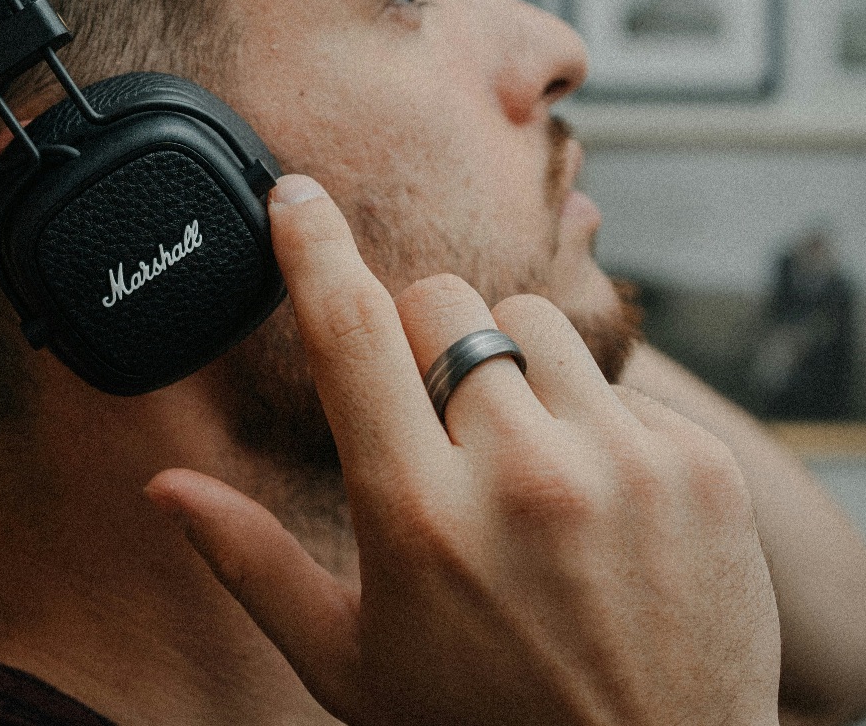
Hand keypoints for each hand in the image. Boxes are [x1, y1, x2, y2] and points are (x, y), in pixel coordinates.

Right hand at [146, 175, 782, 725]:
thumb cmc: (485, 724)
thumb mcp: (348, 665)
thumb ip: (252, 563)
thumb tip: (165, 488)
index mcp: (417, 518)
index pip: (349, 334)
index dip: (312, 248)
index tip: (295, 193)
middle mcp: (522, 477)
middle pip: (443, 305)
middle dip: (421, 340)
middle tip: (435, 423)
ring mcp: (622, 464)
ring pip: (534, 323)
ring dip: (510, 369)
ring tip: (521, 465)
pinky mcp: (700, 465)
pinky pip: (620, 381)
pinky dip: (594, 423)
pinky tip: (597, 507)